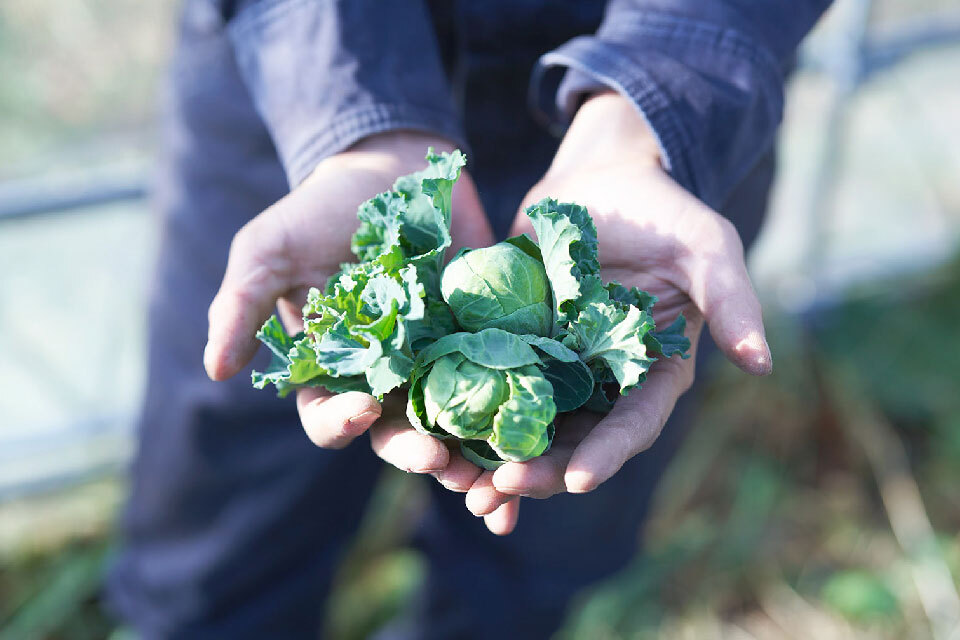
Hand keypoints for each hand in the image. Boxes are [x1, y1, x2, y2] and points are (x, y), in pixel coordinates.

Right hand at [204, 131, 494, 473]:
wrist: (392, 167)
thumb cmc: (322, 210)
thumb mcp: (270, 248)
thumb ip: (240, 304)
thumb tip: (215, 369)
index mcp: (330, 368)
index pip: (329, 417)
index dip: (342, 424)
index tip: (362, 410)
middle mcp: (384, 376)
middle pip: (397, 433)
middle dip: (414, 452)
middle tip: (438, 461)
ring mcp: (436, 360)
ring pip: (451, 422)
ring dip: (468, 451)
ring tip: (489, 470)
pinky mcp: (481, 339)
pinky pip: (497, 382)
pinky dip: (509, 407)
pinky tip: (527, 423)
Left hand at [449, 92, 772, 533]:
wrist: (595, 180)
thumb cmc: (659, 210)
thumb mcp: (704, 243)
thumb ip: (732, 296)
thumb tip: (764, 363)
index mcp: (654, 368)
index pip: (636, 422)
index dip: (610, 453)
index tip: (580, 480)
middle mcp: (605, 380)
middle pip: (575, 439)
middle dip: (543, 470)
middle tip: (505, 486)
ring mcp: (555, 367)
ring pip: (531, 428)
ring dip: (502, 464)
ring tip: (471, 494)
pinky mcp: (511, 348)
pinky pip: (492, 393)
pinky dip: (473, 425)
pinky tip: (445, 454)